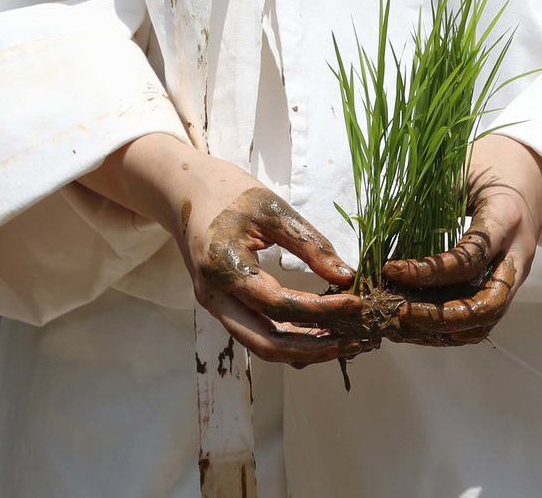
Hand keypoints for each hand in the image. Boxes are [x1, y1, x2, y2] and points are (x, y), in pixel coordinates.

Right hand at [79, 133, 363, 364]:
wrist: (184, 191)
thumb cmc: (228, 192)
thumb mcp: (272, 209)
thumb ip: (309, 243)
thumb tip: (346, 276)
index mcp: (223, 268)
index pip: (279, 305)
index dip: (321, 310)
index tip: (357, 303)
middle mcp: (214, 298)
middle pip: (267, 344)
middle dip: (315, 348)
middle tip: (357, 341)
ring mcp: (216, 306)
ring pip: (262, 346)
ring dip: (305, 350)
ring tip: (347, 341)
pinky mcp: (225, 306)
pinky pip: (259, 333)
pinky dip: (291, 339)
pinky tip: (322, 331)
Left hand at [381, 134, 541, 343]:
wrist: (534, 170)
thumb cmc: (492, 163)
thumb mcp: (460, 169)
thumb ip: (427, 197)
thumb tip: (378, 228)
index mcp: (505, 220)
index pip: (468, 261)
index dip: (427, 273)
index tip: (391, 269)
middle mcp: (517, 254)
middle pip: (487, 305)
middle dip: (441, 317)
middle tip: (400, 312)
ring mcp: (516, 273)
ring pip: (488, 320)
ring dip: (446, 330)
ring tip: (405, 324)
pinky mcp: (507, 283)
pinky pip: (486, 318)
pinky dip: (455, 329)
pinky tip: (422, 324)